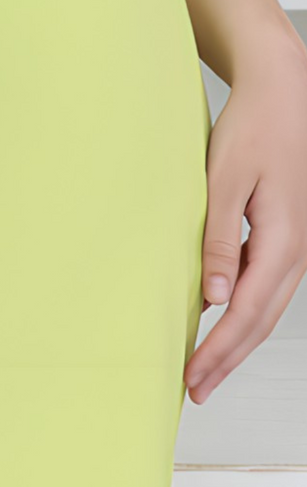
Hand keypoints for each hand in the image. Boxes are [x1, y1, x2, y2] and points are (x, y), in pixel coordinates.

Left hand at [186, 44, 306, 405]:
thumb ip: (219, 239)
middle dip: (226, 359)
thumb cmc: (253, 131)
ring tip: (204, 368)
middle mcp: (295, 253)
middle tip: (193, 390)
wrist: (281, 97)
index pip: (247, 313)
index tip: (192, 377)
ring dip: (235, 341)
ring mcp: (292, 247)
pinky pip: (264, 287)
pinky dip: (242, 312)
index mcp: (284, 243)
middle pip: (260, 321)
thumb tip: (213, 297)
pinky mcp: (282, 238)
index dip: (219, 350)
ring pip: (265, 308)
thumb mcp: (225, 181)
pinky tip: (218, 320)